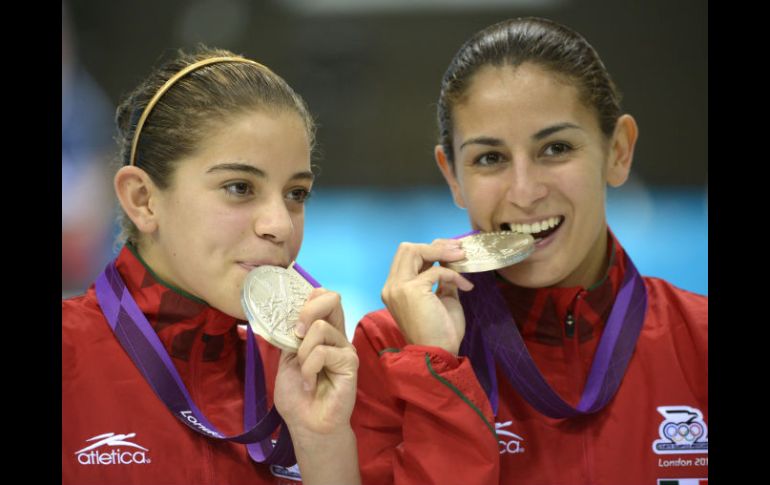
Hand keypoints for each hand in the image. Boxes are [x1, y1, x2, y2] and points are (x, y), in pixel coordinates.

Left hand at [272, 288, 357, 437]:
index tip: (292, 321)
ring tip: (303, 374)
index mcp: (322, 331)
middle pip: (332, 298)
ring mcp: (344, 348)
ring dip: (303, 353)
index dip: (307, 299)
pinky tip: (310, 385)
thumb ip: (290, 336)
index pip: (323, 296)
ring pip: (320, 328)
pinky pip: (323, 352)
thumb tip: (284, 314)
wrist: (306, 424)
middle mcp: (336, 334)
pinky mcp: (350, 363)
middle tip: (296, 335)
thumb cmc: (296, 394)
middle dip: (308, 311)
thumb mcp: (286, 358)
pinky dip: (308, 370)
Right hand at [381, 239, 473, 354]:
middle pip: (406, 249)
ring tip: (462, 257)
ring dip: (442, 251)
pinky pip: (436, 271)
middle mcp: (392, 286)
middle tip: (458, 251)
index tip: (452, 253)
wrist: (438, 353)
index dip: (429, 251)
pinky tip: (466, 286)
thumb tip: (451, 260)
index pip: (407, 257)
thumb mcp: (441, 298)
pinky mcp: (411, 290)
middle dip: (434, 246)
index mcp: (395, 289)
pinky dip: (454, 275)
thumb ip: (441, 279)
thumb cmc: (440, 331)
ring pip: (414, 251)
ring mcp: (398, 287)